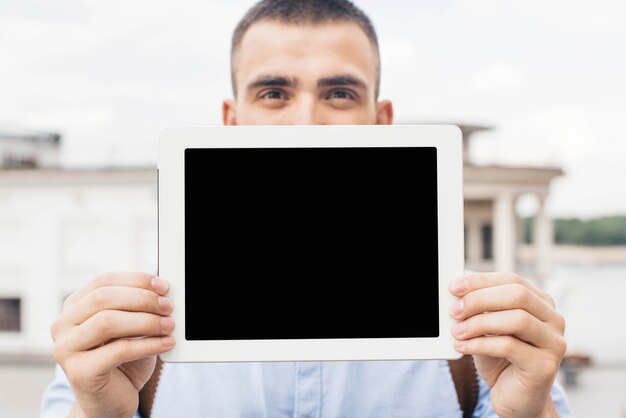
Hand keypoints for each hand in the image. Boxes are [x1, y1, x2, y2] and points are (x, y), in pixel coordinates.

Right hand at [51, 272, 175, 417]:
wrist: (111, 401)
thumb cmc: (123, 359)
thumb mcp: (131, 326)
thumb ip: (138, 306)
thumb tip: (161, 288)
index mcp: (74, 307)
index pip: (104, 281)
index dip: (136, 280)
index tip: (163, 286)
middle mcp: (63, 325)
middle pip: (103, 298)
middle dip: (142, 299)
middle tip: (168, 306)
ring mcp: (66, 349)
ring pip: (107, 322)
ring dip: (146, 321)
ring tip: (169, 325)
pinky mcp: (79, 372)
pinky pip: (119, 350)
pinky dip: (149, 344)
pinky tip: (166, 343)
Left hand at [449, 272, 565, 417]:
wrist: (514, 397)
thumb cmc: (500, 358)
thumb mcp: (488, 327)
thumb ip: (480, 309)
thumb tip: (457, 292)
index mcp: (541, 303)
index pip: (512, 280)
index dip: (481, 281)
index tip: (454, 287)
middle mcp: (554, 320)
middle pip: (517, 295)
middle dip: (480, 299)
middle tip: (454, 310)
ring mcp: (554, 343)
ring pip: (517, 319)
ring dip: (479, 323)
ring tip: (457, 332)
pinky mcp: (545, 366)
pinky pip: (510, 346)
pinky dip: (481, 344)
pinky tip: (463, 347)